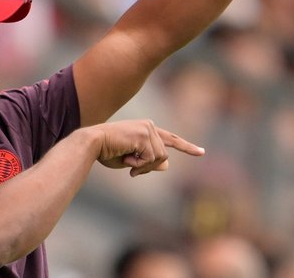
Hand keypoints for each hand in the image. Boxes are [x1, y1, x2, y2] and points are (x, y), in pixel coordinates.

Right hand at [87, 119, 204, 176]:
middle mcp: (149, 126)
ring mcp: (147, 128)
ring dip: (143, 166)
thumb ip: (149, 161)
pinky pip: (150, 158)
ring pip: (159, 158)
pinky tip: (126, 158)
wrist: (92, 144)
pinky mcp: (144, 134)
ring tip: (126, 161)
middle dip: (148, 167)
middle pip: (164, 155)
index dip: (187, 147)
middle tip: (131, 169)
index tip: (201, 153)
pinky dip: (139, 164)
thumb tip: (166, 165)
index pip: (170, 138)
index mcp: (146, 129)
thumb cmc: (107, 152)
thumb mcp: (131, 160)